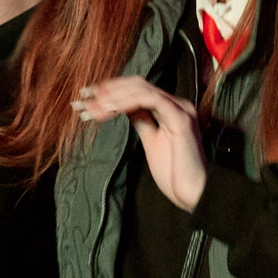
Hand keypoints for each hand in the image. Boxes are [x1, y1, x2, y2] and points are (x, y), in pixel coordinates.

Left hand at [73, 77, 207, 210]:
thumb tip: (123, 107)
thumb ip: (141, 121)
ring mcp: (180, 109)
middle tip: (82, 99)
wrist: (194, 192)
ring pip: (141, 89)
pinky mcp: (181, 119)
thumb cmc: (175, 172)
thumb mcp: (151, 141)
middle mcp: (176, 103)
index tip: (86, 97)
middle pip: (136, 84)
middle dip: (106, 90)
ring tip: (92, 108)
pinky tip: (110, 109)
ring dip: (112, 96)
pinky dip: (128, 101)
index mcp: (169, 108)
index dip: (111, 90)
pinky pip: (150, 100)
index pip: (137, 89)